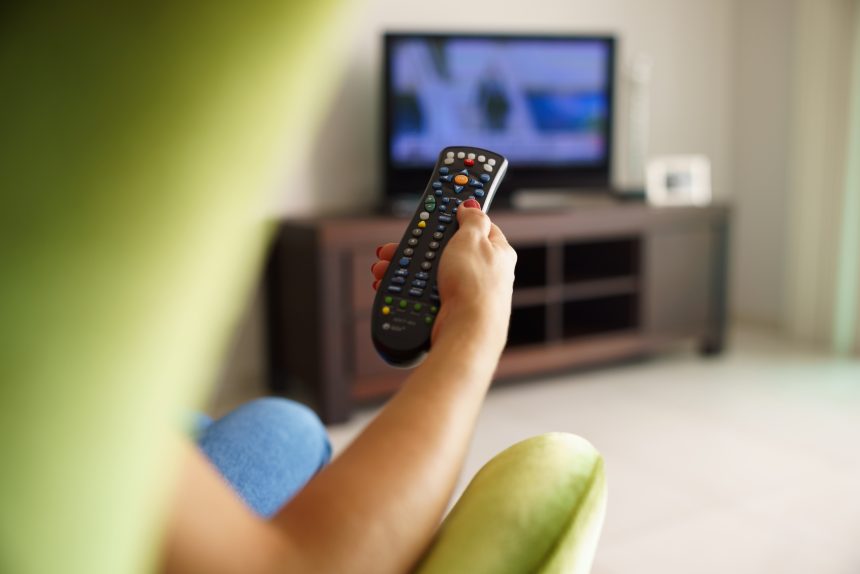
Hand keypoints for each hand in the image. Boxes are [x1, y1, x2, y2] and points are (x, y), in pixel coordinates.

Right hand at [371, 199, 516, 352]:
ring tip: (385, 268)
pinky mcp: (450, 310)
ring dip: (404, 269)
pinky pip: (422, 295)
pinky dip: (405, 290)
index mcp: (496, 252)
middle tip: (397, 246)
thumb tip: (471, 207)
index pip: (473, 226)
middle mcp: (483, 273)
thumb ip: (472, 219)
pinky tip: (391, 286)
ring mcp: (466, 293)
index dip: (451, 218)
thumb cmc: (476, 287)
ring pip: (429, 274)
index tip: (433, 211)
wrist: (468, 332)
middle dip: (417, 248)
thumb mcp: (472, 239)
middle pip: (444, 251)